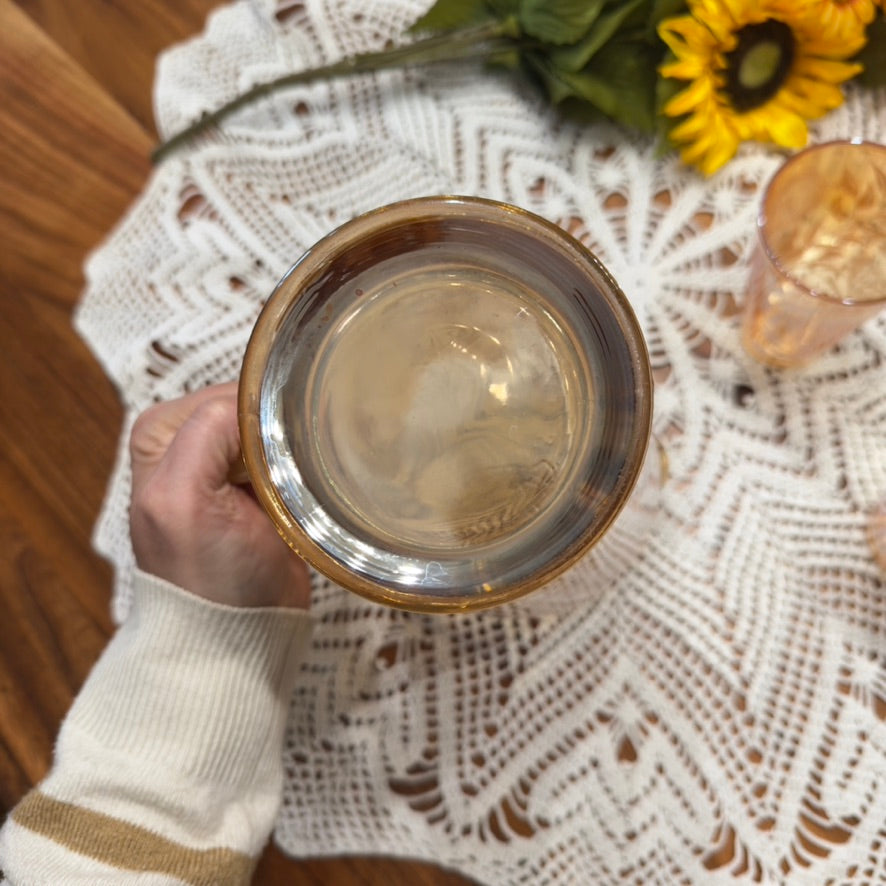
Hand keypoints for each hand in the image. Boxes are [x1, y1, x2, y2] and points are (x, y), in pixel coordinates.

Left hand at [129, 382, 309, 608]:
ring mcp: (229, 465)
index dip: (260, 416)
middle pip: (253, 407)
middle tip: (294, 469)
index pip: (225, 395)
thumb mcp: (184, 498)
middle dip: (280, 429)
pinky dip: (305, 461)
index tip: (278, 455)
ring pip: (277, 426)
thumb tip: (252, 398)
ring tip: (304, 480)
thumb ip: (206, 432)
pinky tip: (312, 482)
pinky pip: (291, 452)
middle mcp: (191, 442)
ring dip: (297, 446)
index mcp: (162, 435)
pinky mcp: (261, 487)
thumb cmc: (207, 577)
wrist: (243, 634)